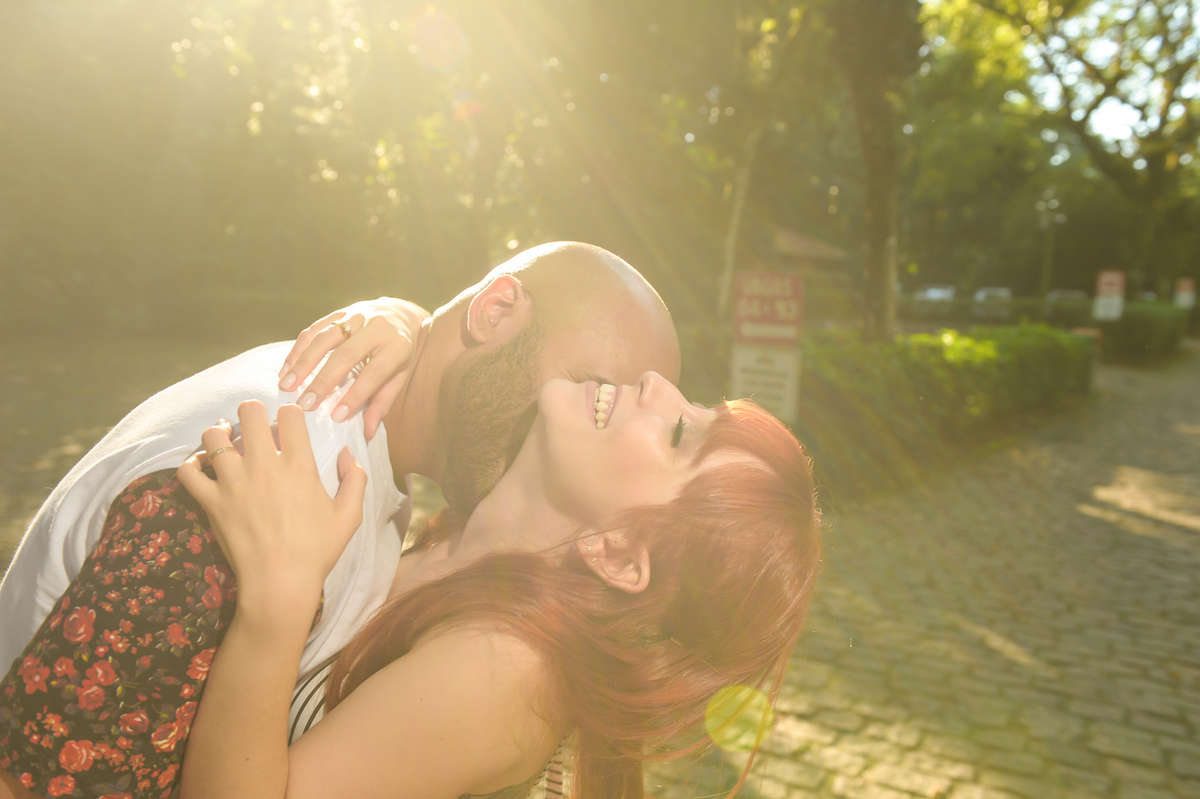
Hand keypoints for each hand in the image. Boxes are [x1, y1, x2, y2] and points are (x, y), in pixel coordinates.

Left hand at [177, 401, 366, 626]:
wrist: (280, 583)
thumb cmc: (317, 551)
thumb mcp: (350, 515)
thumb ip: (355, 478)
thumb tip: (348, 452)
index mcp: (299, 465)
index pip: (290, 414)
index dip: (290, 413)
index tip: (288, 424)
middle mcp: (264, 466)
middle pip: (249, 413)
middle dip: (252, 412)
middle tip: (254, 425)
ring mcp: (233, 482)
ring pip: (214, 436)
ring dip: (220, 434)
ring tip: (225, 441)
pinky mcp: (211, 501)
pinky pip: (188, 471)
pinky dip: (191, 463)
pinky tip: (201, 465)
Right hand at [277, 298, 430, 439]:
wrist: (399, 314)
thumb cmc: (398, 354)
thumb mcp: (399, 376)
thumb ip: (383, 402)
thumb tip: (368, 433)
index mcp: (397, 345)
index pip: (375, 372)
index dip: (355, 395)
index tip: (336, 417)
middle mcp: (377, 326)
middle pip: (346, 354)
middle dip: (323, 381)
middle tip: (304, 404)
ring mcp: (356, 315)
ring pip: (325, 338)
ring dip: (302, 363)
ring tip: (287, 386)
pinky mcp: (338, 312)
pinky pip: (314, 328)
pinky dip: (297, 349)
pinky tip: (286, 369)